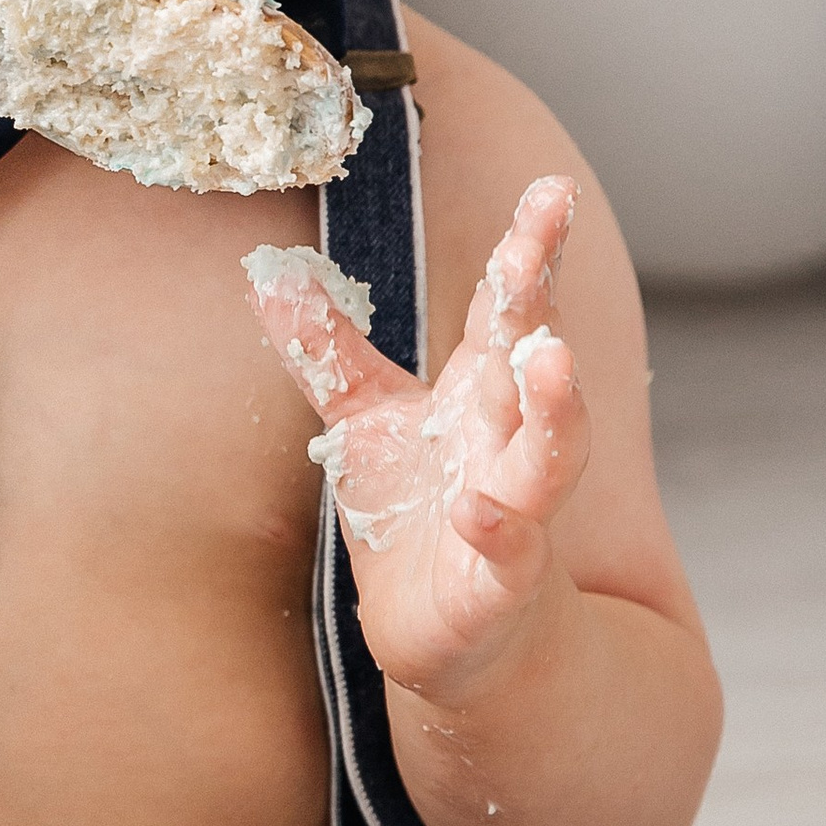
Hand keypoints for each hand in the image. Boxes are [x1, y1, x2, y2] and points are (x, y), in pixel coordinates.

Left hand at [248, 177, 589, 703]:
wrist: (452, 635)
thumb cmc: (417, 514)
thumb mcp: (363, 417)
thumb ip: (326, 347)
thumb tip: (269, 273)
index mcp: (486, 392)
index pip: (511, 308)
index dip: (531, 250)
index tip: (550, 190)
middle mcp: (510, 442)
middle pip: (533, 363)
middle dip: (538, 304)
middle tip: (536, 246)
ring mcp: (516, 511)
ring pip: (549, 456)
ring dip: (556, 410)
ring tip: (551, 358)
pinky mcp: (500, 582)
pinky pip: (510, 551)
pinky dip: (501, 531)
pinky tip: (481, 510)